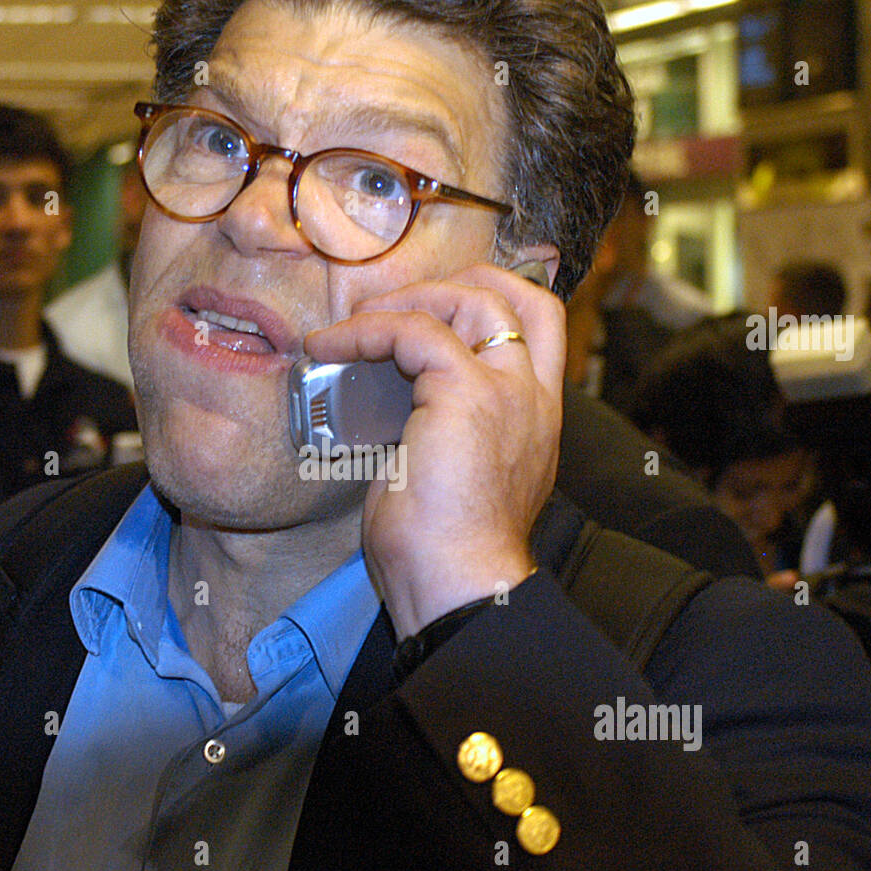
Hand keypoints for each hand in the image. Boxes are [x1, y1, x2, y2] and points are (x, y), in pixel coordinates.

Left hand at [304, 264, 564, 637]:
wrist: (458, 588)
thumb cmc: (444, 557)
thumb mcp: (452, 484)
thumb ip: (441, 441)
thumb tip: (393, 426)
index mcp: (536, 422)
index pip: (539, 335)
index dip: (495, 303)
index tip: (436, 309)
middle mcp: (533, 399)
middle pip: (523, 299)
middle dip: (459, 283)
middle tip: (396, 304)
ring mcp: (506, 391)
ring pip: (473, 300)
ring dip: (406, 301)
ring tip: (354, 326)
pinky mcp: (465, 392)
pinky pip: (415, 331)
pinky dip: (367, 330)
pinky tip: (331, 346)